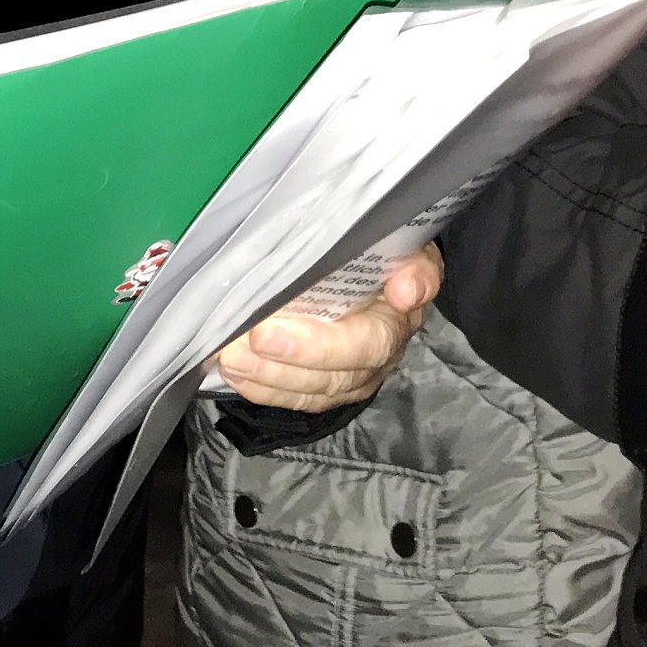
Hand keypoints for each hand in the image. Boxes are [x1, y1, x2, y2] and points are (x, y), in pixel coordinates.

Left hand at [213, 248, 440, 412]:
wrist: (386, 269)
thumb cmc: (389, 255)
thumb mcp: (410, 249)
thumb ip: (417, 266)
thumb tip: (406, 288)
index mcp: (395, 323)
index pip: (364, 345)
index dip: (317, 345)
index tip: (267, 334)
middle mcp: (376, 358)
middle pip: (332, 376)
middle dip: (281, 366)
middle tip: (238, 348)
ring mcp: (351, 376)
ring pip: (311, 391)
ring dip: (266, 379)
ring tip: (230, 360)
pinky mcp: (328, 384)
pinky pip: (298, 397)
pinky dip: (264, 389)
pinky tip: (236, 375)